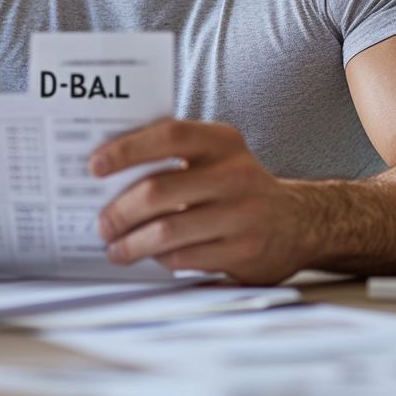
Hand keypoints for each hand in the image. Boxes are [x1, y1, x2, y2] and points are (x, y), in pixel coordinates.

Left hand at [92, 119, 316, 284]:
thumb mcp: (219, 158)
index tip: (94, 167)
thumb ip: (175, 157)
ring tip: (117, 248)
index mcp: (223, 142)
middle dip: (120, 211)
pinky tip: (151, 257)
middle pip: (158, 191)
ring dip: (132, 243)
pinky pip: (184, 258)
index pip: (168, 135)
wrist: (300, 222)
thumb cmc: (239, 187)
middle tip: (102, 223)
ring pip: (167, 231)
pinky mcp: (243, 252)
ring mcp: (242, 215)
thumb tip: (110, 175)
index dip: (126, 150)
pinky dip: (159, 259)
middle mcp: (235, 174)